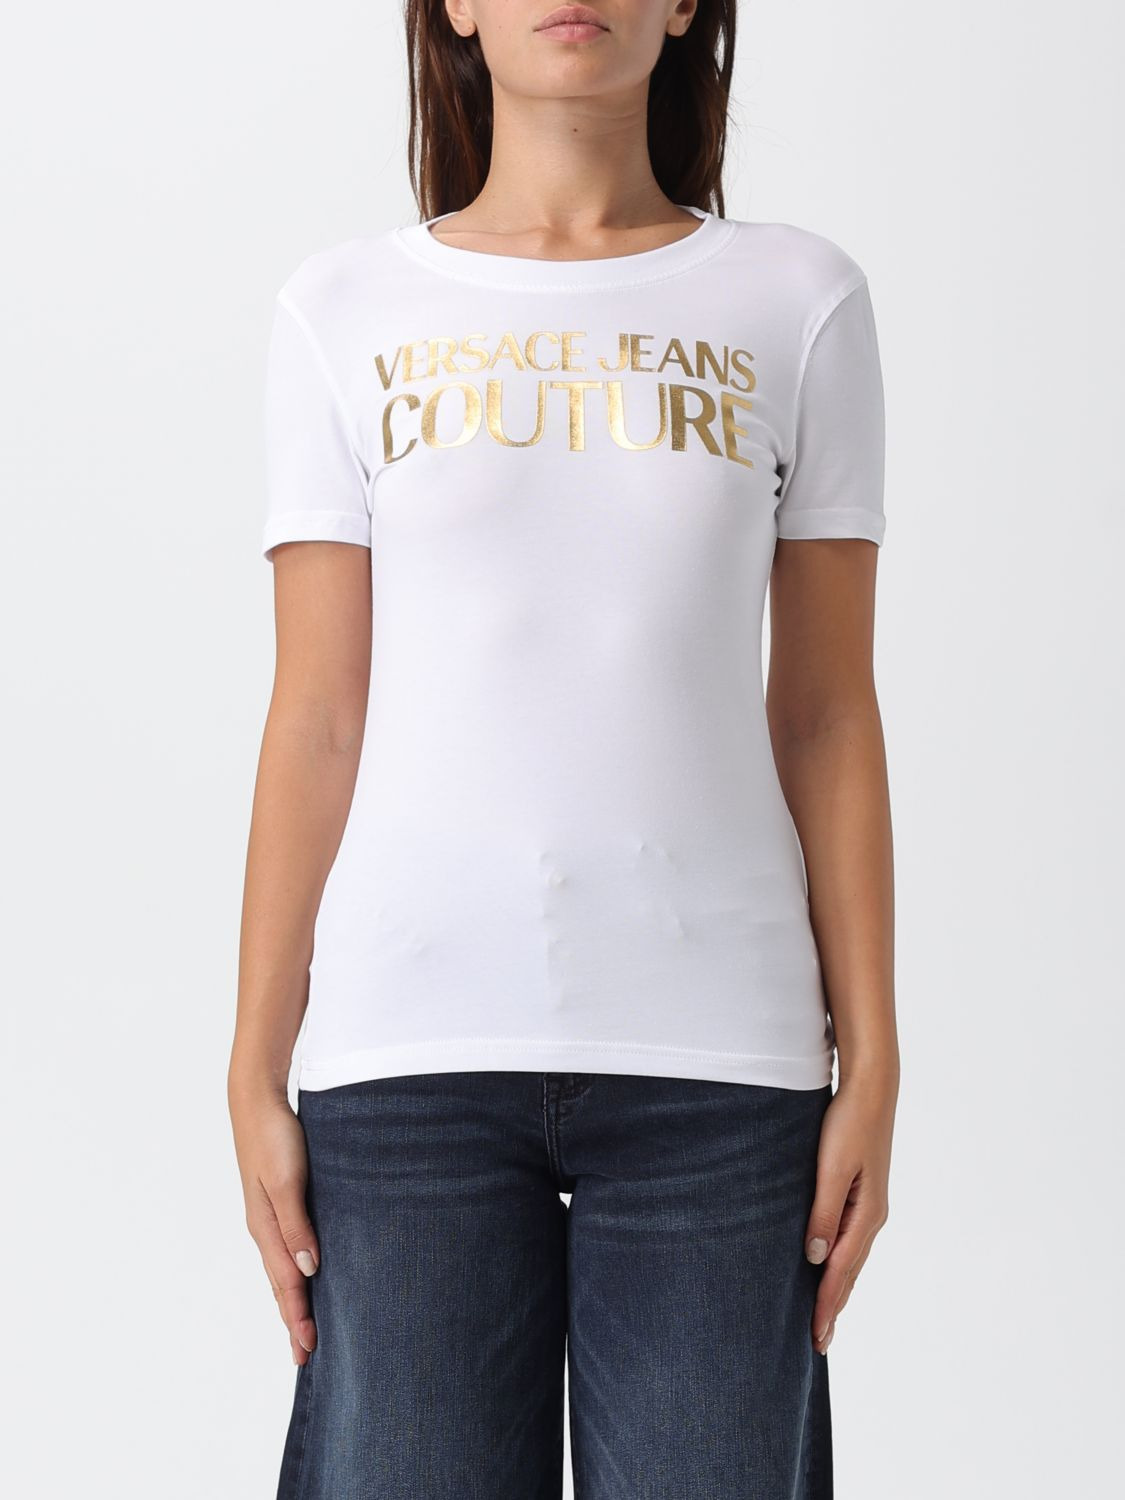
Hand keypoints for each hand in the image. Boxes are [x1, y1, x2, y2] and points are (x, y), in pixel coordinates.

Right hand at [229, 1081, 320, 1365]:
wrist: (256, 1098)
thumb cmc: (274, 1135)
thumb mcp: (287, 1179)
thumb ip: (296, 1223)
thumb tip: (310, 1269)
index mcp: (265, 1227)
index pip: (286, 1283)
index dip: (298, 1317)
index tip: (309, 1350)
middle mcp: (265, 1227)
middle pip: (281, 1283)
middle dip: (292, 1319)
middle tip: (306, 1357)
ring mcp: (269, 1214)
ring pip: (283, 1267)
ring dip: (293, 1299)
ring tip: (303, 1327)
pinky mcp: (278, 1199)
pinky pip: (286, 1246)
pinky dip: (294, 1270)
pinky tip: (305, 1273)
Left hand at [803, 1068, 896, 1353]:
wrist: (871, 1090)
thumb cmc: (848, 1124)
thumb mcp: (831, 1169)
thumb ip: (823, 1212)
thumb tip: (814, 1258)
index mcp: (866, 1215)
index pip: (841, 1271)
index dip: (827, 1305)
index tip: (816, 1337)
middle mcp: (871, 1217)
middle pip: (849, 1272)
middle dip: (834, 1307)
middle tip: (819, 1342)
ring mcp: (868, 1206)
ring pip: (850, 1258)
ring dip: (837, 1288)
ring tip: (823, 1316)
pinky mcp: (861, 1193)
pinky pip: (849, 1239)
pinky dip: (839, 1263)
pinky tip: (828, 1267)